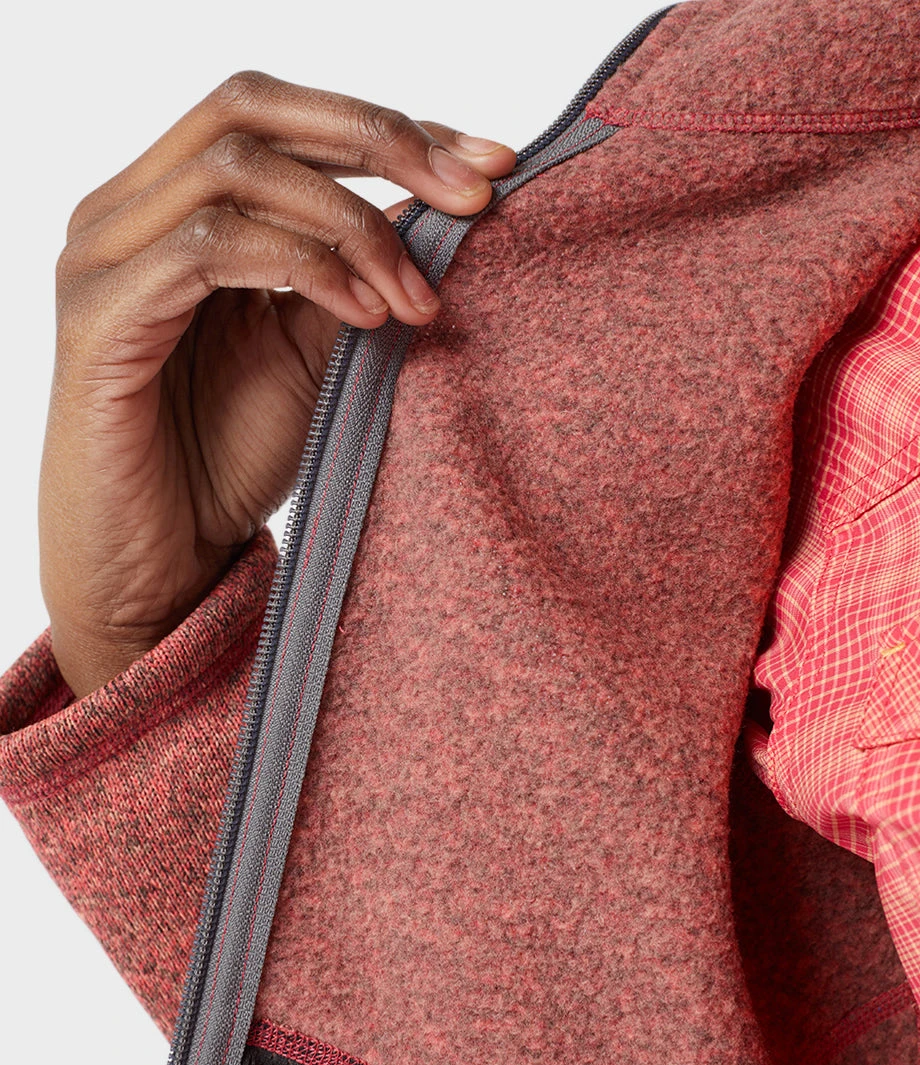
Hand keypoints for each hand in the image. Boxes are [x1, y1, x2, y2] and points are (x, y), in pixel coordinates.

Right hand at [40, 70, 516, 698]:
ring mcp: (103, 258)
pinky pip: (207, 249)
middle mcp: (126, 211)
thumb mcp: (313, 350)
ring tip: (415, 300)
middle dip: (381, 140)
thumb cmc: (228, 460)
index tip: (492, 163)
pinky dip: (301, 268)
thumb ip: (353, 272)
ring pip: (234, 170)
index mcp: (173, 206)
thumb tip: (443, 211)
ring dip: (351, 225)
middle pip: (251, 108)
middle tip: (475, 196)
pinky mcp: (99, 319)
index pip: (282, 117)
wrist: (164, 562)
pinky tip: (364, 318)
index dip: (393, 126)